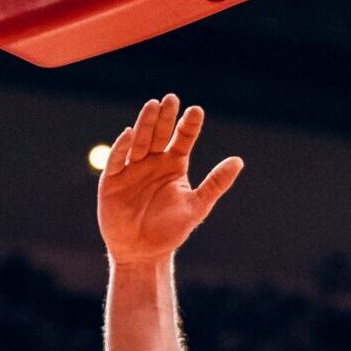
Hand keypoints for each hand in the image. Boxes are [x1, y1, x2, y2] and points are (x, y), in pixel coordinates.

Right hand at [98, 95, 243, 266]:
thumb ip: (216, 183)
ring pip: (139, 141)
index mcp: (174, 165)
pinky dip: (121, 147)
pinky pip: (117, 160)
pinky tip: (129, 134)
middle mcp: (153, 162)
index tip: (196, 111)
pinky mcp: (111, 180)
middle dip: (165, 117)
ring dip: (145, 124)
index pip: (183, 139)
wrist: (143, 252)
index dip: (188, 126)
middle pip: (159, 134)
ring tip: (153, 106)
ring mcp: (131, 169)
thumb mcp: (197, 206)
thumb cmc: (171, 230)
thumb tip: (239, 161)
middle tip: (172, 99)